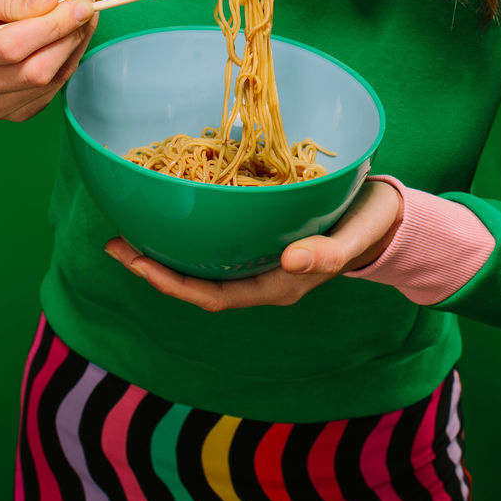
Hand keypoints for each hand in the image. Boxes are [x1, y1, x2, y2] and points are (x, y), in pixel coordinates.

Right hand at [0, 0, 99, 121]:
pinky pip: (56, 88)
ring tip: (82, 14)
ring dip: (77, 43)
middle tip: (89, 4)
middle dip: (71, 34)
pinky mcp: (16, 113)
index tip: (83, 1)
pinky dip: (72, 58)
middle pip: (36, 71)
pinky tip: (72, 35)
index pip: (11, 46)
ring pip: (51, 80)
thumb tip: (49, 4)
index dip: (53, 24)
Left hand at [104, 178, 402, 310]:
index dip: (169, 283)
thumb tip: (289, 264)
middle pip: (195, 281)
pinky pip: (218, 237)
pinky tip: (173, 206)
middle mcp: (261, 275)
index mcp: (277, 285)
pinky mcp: (262, 232)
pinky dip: (191, 226)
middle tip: (113, 243)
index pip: (211, 295)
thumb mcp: (351, 239)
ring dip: (165, 248)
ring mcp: (259, 255)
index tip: (134, 262)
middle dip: (153, 266)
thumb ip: (325, 255)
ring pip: (202, 260)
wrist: (387, 214)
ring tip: (129, 226)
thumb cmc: (369, 227)